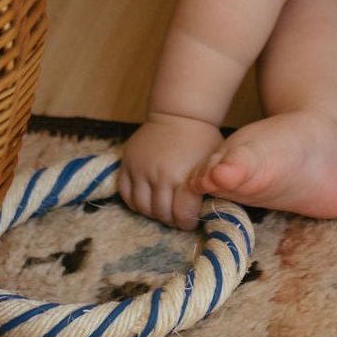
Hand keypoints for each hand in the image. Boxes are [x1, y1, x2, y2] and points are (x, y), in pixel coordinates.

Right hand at [119, 112, 223, 229]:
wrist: (180, 114)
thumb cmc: (201, 139)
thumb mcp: (211, 163)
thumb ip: (206, 186)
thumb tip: (207, 210)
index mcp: (183, 176)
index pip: (181, 215)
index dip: (187, 222)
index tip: (191, 220)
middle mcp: (159, 175)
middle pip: (160, 214)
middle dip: (170, 219)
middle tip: (177, 217)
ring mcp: (140, 169)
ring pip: (141, 207)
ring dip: (152, 212)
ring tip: (163, 208)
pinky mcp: (127, 163)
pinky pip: (125, 193)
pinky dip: (135, 202)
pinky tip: (148, 199)